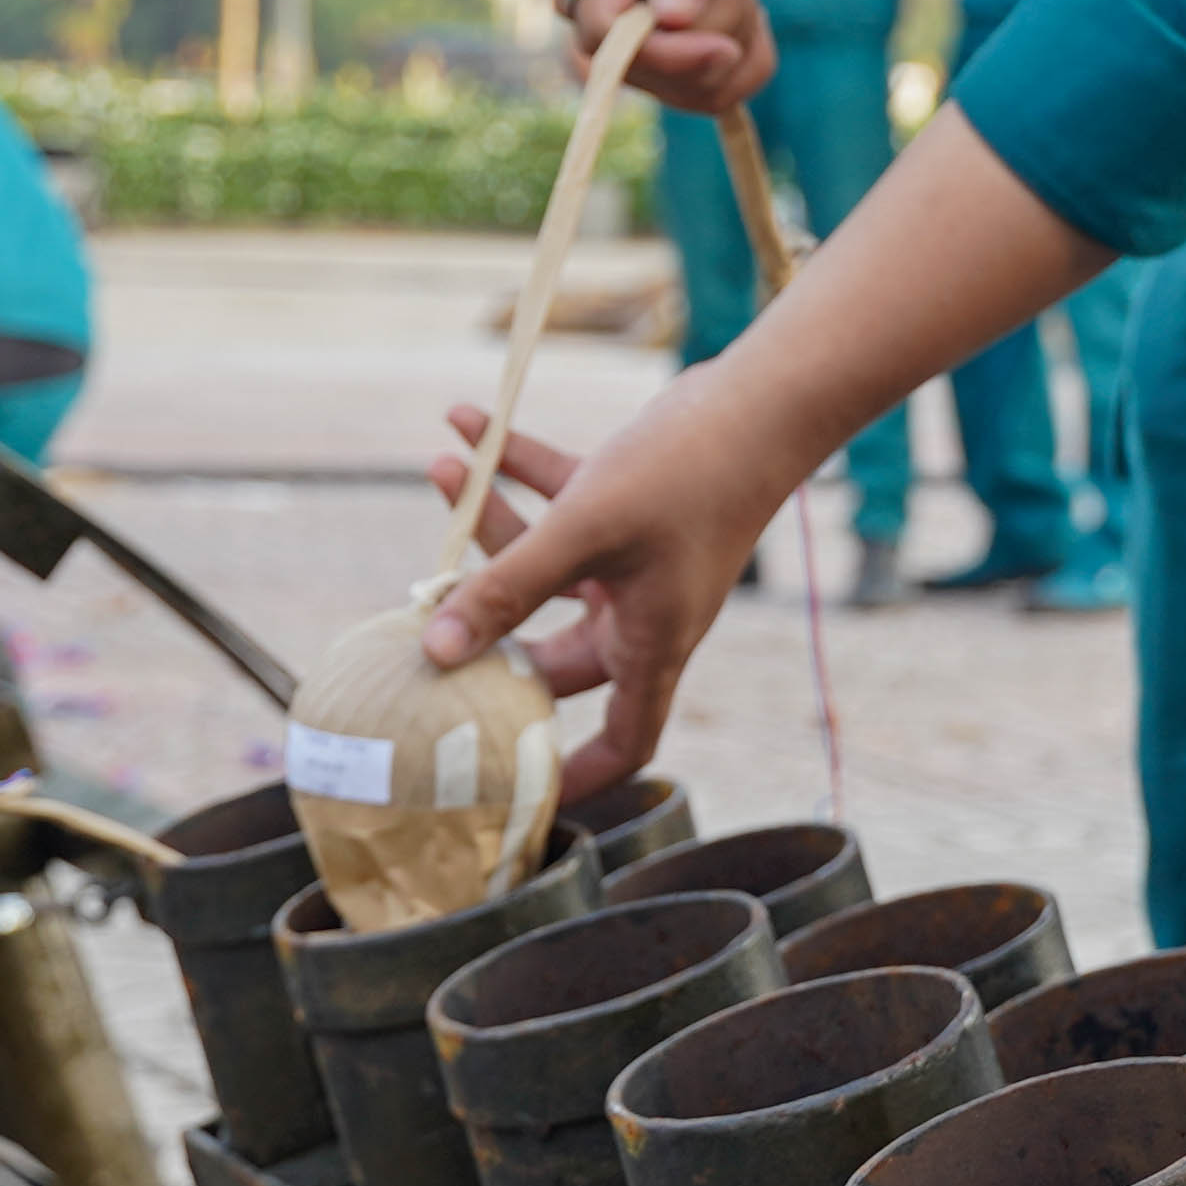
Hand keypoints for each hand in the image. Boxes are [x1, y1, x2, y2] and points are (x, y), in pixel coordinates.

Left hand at [416, 396, 777, 799]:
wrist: (761, 398)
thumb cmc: (687, 474)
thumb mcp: (585, 531)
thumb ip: (506, 588)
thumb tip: (432, 649)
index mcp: (648, 644)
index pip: (622, 742)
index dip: (575, 775)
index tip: (518, 787)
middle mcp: (640, 613)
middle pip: (549, 651)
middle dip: (486, 627)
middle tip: (424, 611)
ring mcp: (633, 560)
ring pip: (543, 564)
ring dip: (489, 521)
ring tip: (439, 469)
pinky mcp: (627, 505)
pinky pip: (559, 498)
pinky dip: (515, 467)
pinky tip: (468, 423)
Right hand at [557, 0, 783, 110]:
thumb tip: (672, 17)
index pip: (603, 33)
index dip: (661, 52)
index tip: (724, 49)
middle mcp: (594, 15)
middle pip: (654, 69)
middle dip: (716, 27)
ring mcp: (628, 49)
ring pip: (695, 89)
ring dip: (736, 37)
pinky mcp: (666, 71)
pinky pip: (720, 95)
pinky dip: (750, 59)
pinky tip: (747, 12)